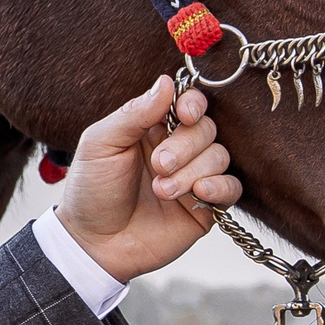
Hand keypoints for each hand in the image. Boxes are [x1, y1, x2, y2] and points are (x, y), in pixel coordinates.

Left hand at [54, 76, 243, 284]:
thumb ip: (134, 114)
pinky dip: (221, 187)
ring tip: (161, 190)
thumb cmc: (91, 190)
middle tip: (159, 165)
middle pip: (206, 129)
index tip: (185, 114)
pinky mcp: (206, 205)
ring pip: (220, 156)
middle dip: (185, 146)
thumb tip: (166, 81)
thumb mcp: (101, 144)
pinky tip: (199, 192)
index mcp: (151, 128)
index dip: (193, 104)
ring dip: (192, 171)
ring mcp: (193, 176)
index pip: (187, 103)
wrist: (94, 243)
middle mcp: (177, 148)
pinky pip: (232, 188)